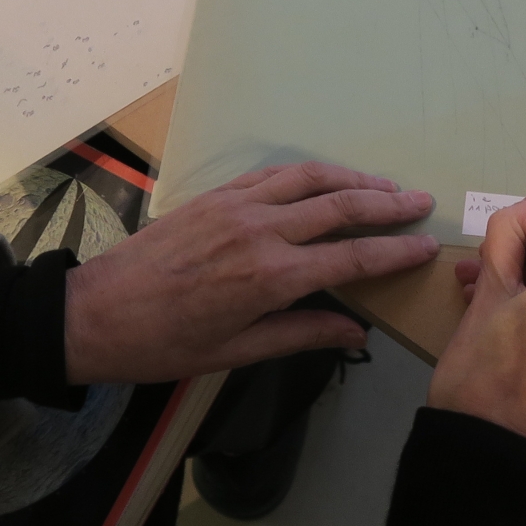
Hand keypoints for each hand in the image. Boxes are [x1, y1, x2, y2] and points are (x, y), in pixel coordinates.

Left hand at [61, 162, 438, 383]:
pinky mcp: (216, 194)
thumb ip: (300, 334)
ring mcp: (237, 205)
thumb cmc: (166, 345)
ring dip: (353, 179)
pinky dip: (309, 173)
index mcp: (271, 277)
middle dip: (387, 204)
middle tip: (422, 202)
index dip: (396, 250)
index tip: (427, 244)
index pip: (352, 257)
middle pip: (340, 206)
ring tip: (385, 186)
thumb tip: (355, 331)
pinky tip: (325, 180)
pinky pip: (274, 174)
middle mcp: (261, 230)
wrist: (97, 312)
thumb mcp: (236, 352)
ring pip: (310, 178)